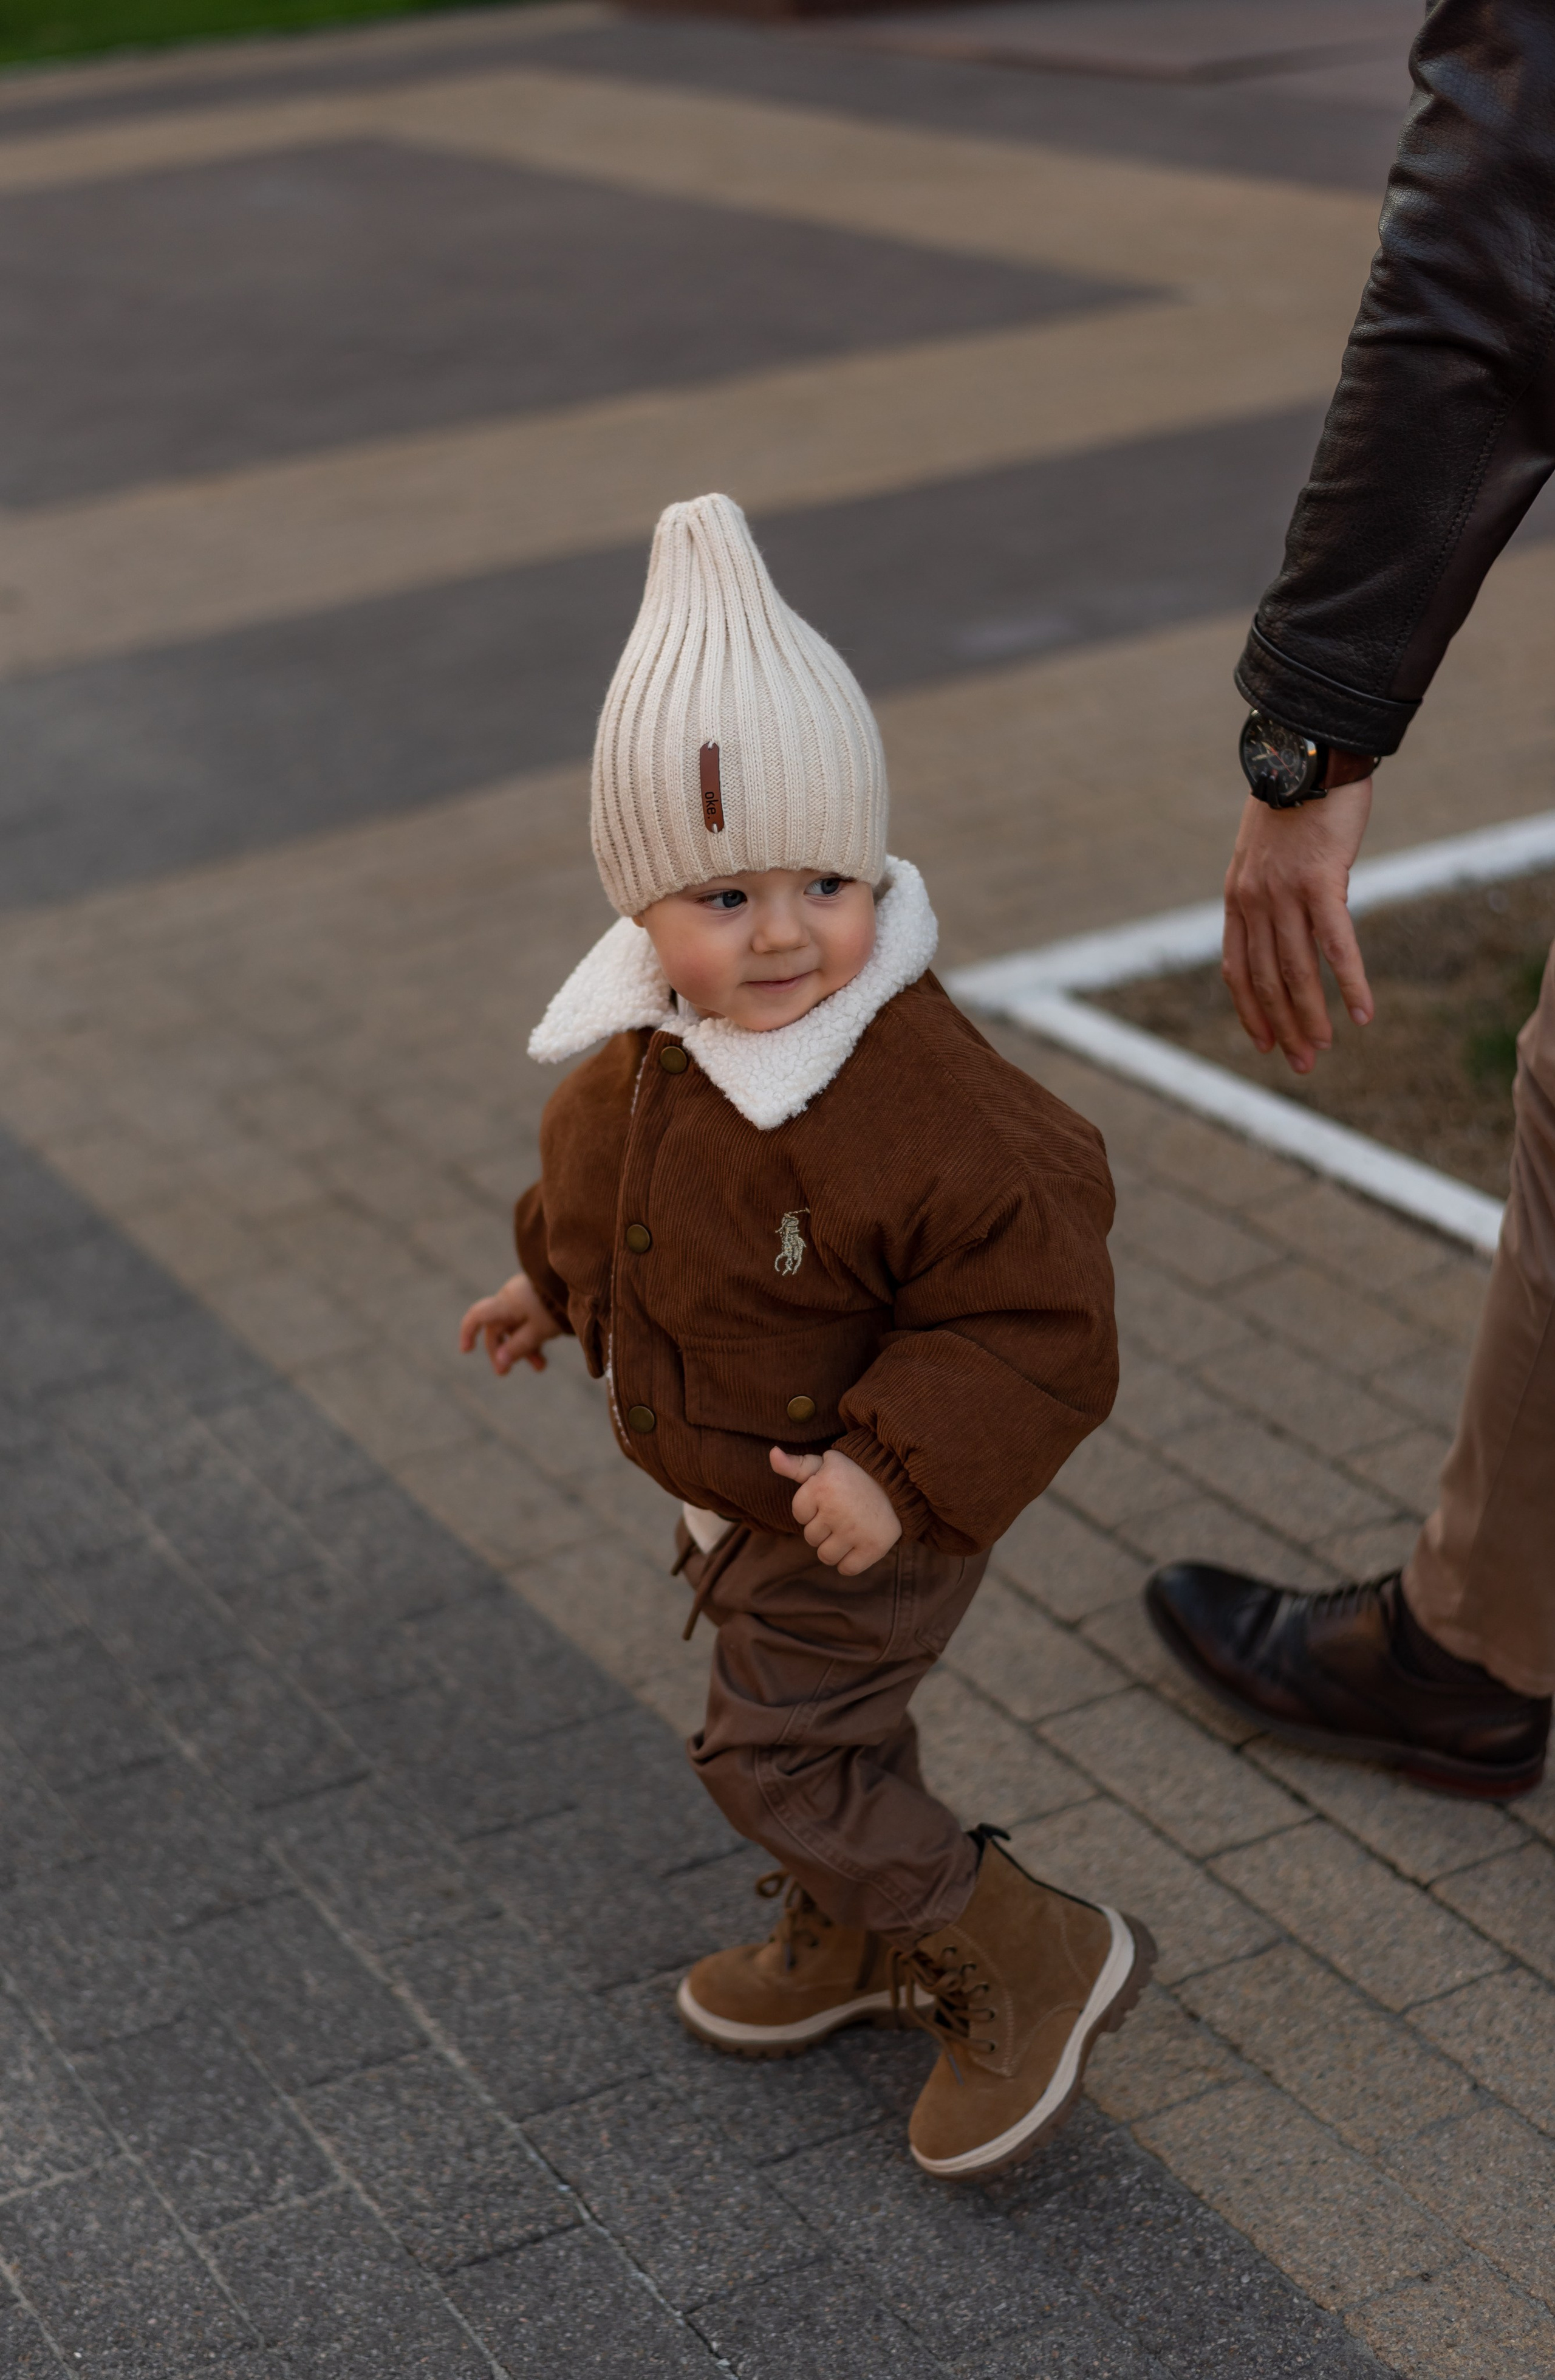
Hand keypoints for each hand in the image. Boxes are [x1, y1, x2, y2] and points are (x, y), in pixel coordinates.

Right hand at [458, 1272, 562, 1375]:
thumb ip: (518, 1347)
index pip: (477, 1316)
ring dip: (523, 1348)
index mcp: (505, 1303)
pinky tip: (544, 1353)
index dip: (468, 1332)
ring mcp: (524, 1298)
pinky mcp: (537, 1300)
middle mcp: (510, 1298)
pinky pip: (527, 1322)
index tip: (467, 1350)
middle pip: (497, 1328)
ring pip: (514, 1328)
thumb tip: (500, 1363)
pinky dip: (532, 1338)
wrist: (582, 1281)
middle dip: (501, 1351)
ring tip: (540, 1367)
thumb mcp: (538, 1331)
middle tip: (504, 1373)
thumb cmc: (557, 1306)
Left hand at [769, 1445, 902, 1575]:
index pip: (799, 1515)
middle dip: (823, 1528)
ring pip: (825, 1556)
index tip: (828, 1500)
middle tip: (842, 1515)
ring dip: (834, 1548)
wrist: (900, 1482)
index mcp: (820, 1488)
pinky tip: (857, 1545)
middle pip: (811, 1537)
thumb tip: (772, 1454)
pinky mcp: (872, 1547)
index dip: (812, 1509)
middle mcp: (835, 1511)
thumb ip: (795, 1465)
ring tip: (848, 1531)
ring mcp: (854, 1532)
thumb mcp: (825, 1464)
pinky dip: (849, 1562)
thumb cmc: (855, 1474)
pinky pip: (847, 1569)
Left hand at [1222, 779, 1373, 1073]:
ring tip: (1324, 1049)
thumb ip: (1269, 893)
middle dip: (1283, 1026)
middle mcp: (1254, 901)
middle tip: (1302, 1064)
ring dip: (1312, 1015)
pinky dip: (1349, 983)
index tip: (1265, 1043)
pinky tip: (1362, 1013)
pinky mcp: (1321, 881)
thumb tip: (1290, 927)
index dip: (1250, 1011)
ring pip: (1296, 971)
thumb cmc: (1295, 803)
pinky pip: (1336, 945)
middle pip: (1266, 979)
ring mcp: (1285, 893)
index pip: (1236, 969)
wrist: (1307, 754)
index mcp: (1237, 898)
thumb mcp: (1265, 853)